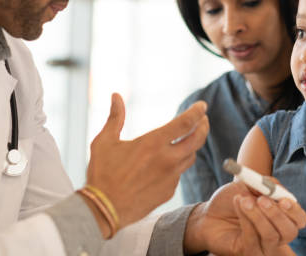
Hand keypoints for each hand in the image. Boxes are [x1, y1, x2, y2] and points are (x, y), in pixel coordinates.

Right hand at [85, 93, 208, 228]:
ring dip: (192, 145)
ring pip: (190, 157)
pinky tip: (167, 163)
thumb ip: (115, 117)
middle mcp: (167, 160)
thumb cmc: (102, 174)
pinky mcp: (168, 191)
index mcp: (153, 144)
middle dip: (203, 126)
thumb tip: (116, 95)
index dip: (197, 112)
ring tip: (187, 139)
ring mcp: (170, 177)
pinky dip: (177, 165)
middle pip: (197, 139)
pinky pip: (178, 174)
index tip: (202, 106)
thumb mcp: (104, 141)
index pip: (185, 123)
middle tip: (203, 119)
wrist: (104, 210)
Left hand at [184, 182, 305, 255]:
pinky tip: (238, 205)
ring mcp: (264, 245)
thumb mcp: (250, 184)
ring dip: (257, 215)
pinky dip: (246, 220)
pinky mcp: (249, 252)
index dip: (294, 211)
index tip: (283, 200)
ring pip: (271, 236)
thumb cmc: (233, 199)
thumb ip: (266, 184)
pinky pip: (253, 239)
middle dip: (276, 214)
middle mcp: (277, 233)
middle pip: (289, 232)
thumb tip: (275, 188)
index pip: (299, 219)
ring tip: (243, 199)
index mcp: (283, 216)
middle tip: (261, 200)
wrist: (209, 213)